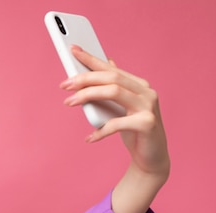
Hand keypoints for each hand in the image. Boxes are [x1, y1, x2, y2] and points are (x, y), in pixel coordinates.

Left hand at [60, 45, 169, 212]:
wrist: (151, 159)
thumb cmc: (133, 132)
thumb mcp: (120, 109)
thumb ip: (113, 89)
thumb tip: (106, 62)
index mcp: (138, 85)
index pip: (111, 68)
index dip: (91, 58)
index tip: (72, 50)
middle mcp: (146, 92)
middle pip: (111, 77)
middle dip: (84, 78)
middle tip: (64, 85)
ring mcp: (148, 106)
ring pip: (114, 92)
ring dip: (87, 95)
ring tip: (69, 102)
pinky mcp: (147, 124)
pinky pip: (117, 123)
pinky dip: (100, 131)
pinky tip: (89, 138)